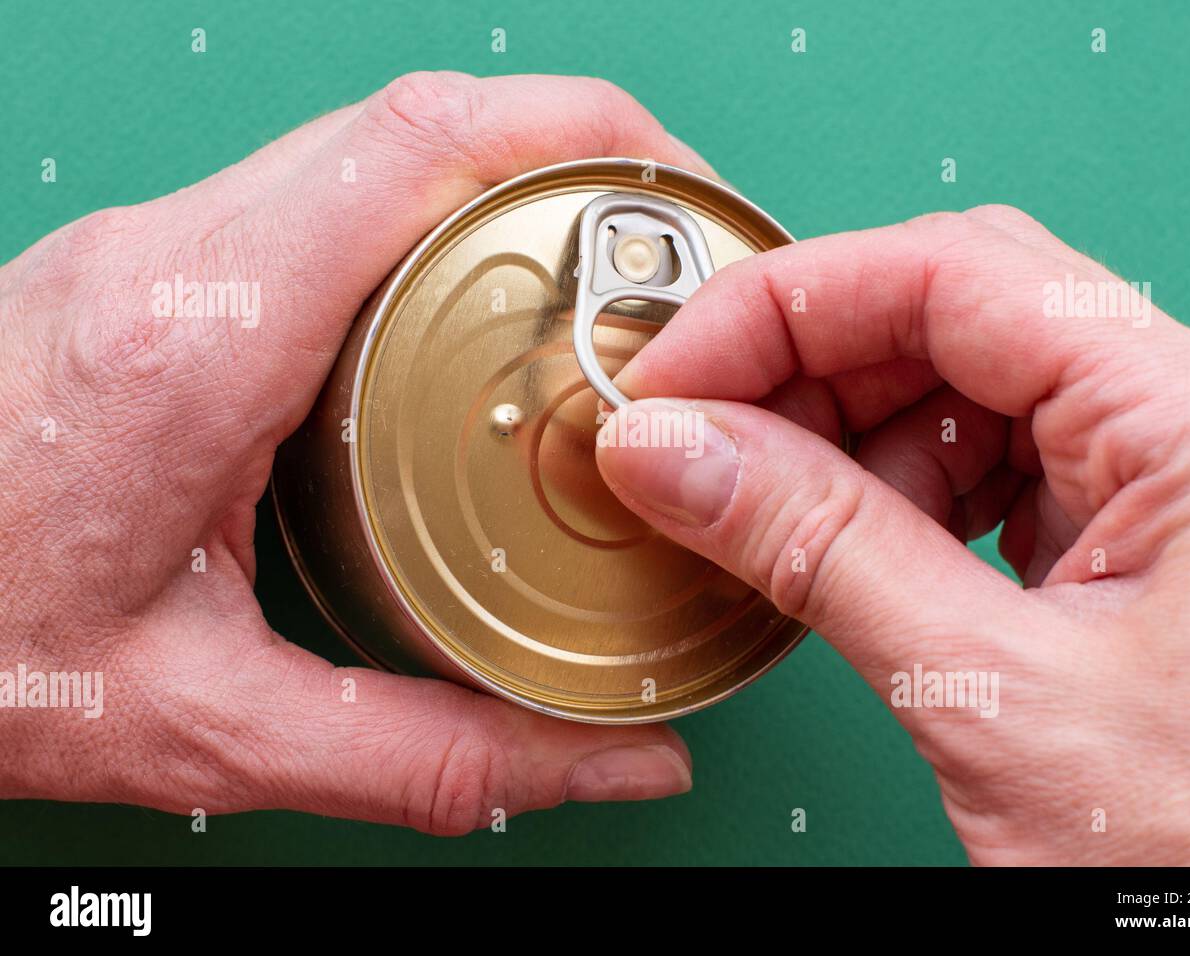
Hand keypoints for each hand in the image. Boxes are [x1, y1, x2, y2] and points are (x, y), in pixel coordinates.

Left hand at [0, 73, 708, 833]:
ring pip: (370, 149)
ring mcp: (154, 246)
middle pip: (413, 124)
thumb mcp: (207, 728)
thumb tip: (615, 762)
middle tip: (669, 256)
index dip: (577, 136)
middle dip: (571, 158)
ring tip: (597, 284)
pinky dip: (430, 227)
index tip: (679, 192)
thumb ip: (433, 755)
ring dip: (500, 191)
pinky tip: (474, 318)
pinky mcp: (153, 269)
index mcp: (194, 340)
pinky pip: (322, 197)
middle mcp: (171, 256)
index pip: (415, 147)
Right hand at [595, 205, 1189, 863]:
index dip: (786, 307)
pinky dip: (899, 501)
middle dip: (805, 376)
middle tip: (690, 444)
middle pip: (960, 319)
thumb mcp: (990, 698)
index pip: (958, 275)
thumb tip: (673, 451)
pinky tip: (846, 553)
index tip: (674, 371)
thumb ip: (819, 549)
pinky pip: (995, 470)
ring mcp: (1174, 483)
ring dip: (845, 446)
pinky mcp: (1141, 541)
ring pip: (969, 393)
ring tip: (762, 517)